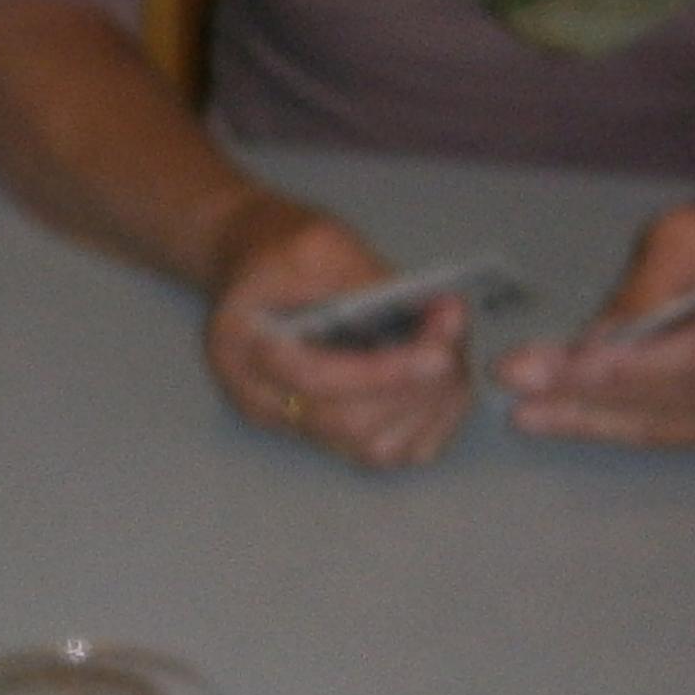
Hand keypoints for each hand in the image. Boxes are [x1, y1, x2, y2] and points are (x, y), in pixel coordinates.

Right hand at [200, 195, 473, 469]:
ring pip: (372, 447)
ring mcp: (293, 423)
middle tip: (454, 337)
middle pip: (347, 423)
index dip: (384, 372)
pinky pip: (387, 451)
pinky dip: (427, 424)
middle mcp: (261, 398)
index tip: (440, 352)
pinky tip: (445, 383)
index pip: (315, 379)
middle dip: (415, 386)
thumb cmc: (278, 250)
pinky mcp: (327, 433)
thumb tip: (433, 315)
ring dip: (428, 405)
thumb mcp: (316, 242)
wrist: (258, 267)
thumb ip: (366, 279)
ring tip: (453, 352)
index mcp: (240, 347)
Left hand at [496, 195, 694, 446]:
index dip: (617, 370)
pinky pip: (682, 433)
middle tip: (522, 392)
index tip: (547, 368)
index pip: (692, 354)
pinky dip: (625, 427)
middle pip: (679, 395)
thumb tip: (597, 343)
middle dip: (592, 396)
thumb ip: (646, 285)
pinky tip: (578, 420)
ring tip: (534, 412)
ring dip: (598, 421)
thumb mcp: (687, 230)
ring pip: (675, 423)